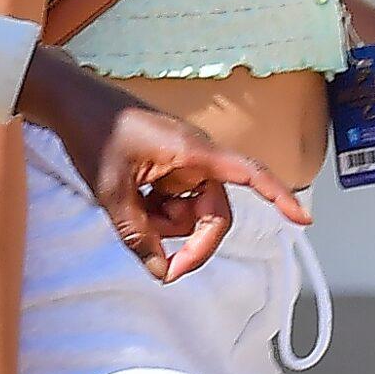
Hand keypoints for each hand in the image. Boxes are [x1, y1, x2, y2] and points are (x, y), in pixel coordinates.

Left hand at [18, 45, 309, 278]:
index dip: (278, 195)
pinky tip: (131, 198)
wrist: (72, 102)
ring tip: (130, 206)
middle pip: (214, 211)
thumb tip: (161, 271)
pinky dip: (156, 212)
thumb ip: (138, 236)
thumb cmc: (94, 136)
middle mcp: (197, 157)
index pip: (248, 173)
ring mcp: (183, 162)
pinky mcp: (170, 167)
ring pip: (191, 211)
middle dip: (192, 240)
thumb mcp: (111, 194)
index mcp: (193, 152)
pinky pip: (175, 202)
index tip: (302, 218)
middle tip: (167, 271)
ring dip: (165, 224)